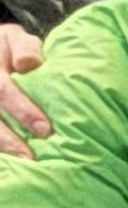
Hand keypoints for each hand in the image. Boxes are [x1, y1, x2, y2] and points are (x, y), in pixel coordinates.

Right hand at [0, 27, 49, 160]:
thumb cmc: (10, 49)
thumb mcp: (15, 40)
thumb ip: (25, 49)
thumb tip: (28, 64)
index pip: (3, 90)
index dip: (23, 111)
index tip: (44, 129)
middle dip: (9, 139)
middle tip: (30, 157)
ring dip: (1, 147)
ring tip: (21, 167)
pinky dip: (0, 150)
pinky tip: (10, 168)